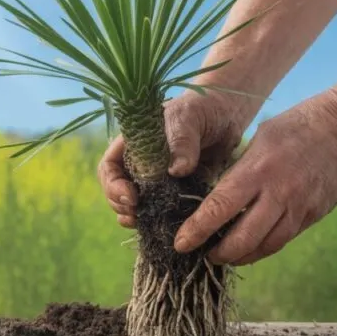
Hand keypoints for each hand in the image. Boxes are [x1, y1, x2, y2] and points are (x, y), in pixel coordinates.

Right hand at [98, 91, 249, 227]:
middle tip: (136, 213)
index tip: (131, 196)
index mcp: (133, 144)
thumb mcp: (189, 118)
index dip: (113, 184)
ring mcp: (158, 181)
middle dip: (122, 205)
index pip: (110, 167)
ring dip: (136, 217)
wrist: (227, 116)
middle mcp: (141, 164)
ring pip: (137, 205)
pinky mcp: (178, 193)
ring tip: (142, 222)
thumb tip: (176, 170)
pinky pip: (162, 212)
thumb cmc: (201, 108)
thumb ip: (182, 141)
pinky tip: (163, 227)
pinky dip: (159, 221)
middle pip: (117, 191)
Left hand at [172, 89, 336, 265]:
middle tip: (203, 254)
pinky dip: (263, 247)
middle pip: (242, 239)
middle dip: (218, 253)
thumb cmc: (300, 123)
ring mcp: (300, 208)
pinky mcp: (314, 215)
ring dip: (241, 256)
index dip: (198, 230)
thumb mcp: (261, 137)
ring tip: (224, 255)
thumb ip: (241, 169)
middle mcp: (279, 194)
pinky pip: (283, 239)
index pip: (220, 207)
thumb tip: (219, 195)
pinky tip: (251, 247)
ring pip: (265, 247)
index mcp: (258, 170)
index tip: (181, 244)